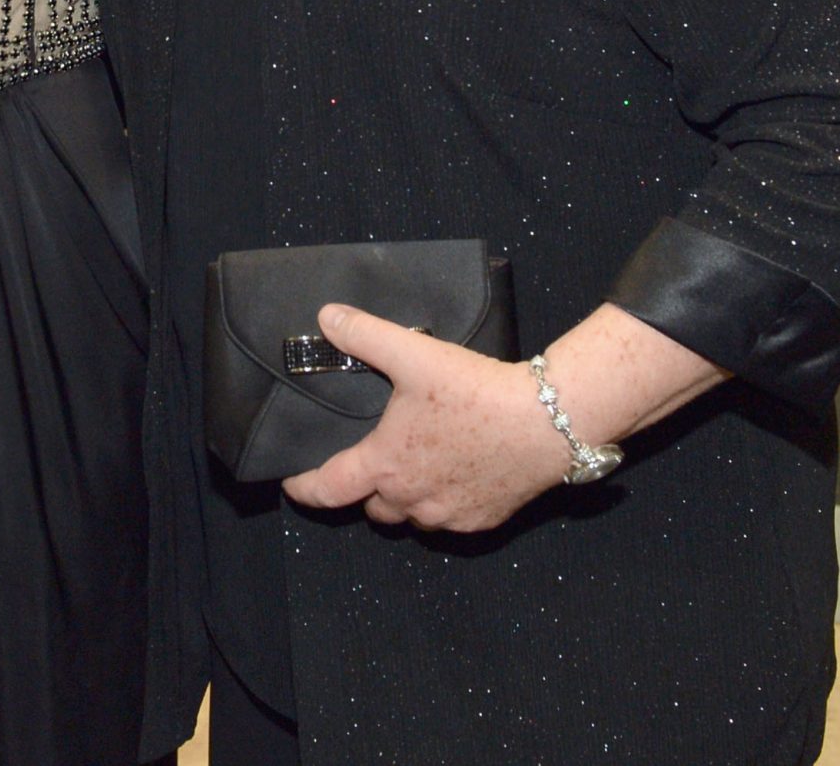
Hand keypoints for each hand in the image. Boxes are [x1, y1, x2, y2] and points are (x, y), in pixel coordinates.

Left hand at [279, 304, 568, 532]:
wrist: (547, 423)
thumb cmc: (476, 391)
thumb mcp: (414, 354)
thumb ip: (365, 335)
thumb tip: (325, 317)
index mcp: (386, 465)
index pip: (328, 490)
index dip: (304, 489)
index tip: (292, 484)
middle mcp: (411, 500)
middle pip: (371, 507)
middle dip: (363, 490)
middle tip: (367, 463)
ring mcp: (448, 516)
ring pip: (410, 518)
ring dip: (403, 499)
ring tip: (410, 468)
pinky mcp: (482, 521)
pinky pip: (448, 522)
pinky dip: (441, 504)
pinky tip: (451, 476)